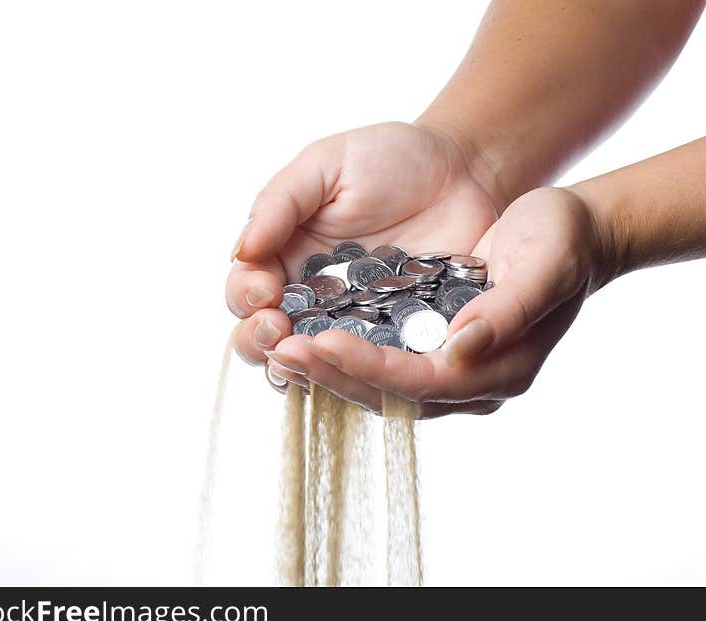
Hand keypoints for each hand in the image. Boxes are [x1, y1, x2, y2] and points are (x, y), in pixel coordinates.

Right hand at [225, 121, 499, 387]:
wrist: (464, 173)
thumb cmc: (391, 158)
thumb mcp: (327, 165)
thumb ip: (281, 202)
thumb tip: (241, 251)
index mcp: (285, 257)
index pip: (246, 291)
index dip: (245, 298)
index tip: (264, 291)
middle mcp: (311, 298)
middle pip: (266, 339)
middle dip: (260, 340)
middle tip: (278, 327)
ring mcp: (353, 324)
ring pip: (310, 364)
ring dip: (298, 367)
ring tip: (304, 354)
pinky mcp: (395, 338)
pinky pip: (368, 371)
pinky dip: (354, 377)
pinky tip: (352, 372)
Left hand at [272, 187, 611, 416]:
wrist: (564, 229)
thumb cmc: (560, 238)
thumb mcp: (547, 263)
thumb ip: (509, 308)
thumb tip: (459, 349)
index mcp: (501, 368)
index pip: (425, 384)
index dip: (372, 368)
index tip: (323, 343)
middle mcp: (469, 380)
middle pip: (391, 396)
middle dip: (334, 375)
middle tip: (281, 350)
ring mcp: (445, 367)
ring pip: (375, 386)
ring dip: (326, 369)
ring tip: (276, 346)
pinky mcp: (426, 346)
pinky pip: (375, 361)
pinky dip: (337, 352)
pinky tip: (300, 333)